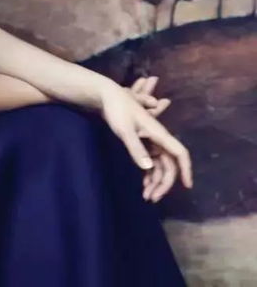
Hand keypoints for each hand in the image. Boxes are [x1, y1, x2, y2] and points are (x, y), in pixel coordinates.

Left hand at [96, 80, 192, 199]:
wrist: (107, 96)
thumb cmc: (117, 110)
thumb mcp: (125, 130)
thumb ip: (136, 148)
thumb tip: (148, 167)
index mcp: (158, 133)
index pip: (179, 152)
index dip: (186, 168)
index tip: (187, 186)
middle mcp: (158, 138)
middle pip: (169, 164)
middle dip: (163, 183)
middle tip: (151, 199)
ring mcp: (150, 140)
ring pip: (160, 165)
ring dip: (156, 182)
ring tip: (146, 196)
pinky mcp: (142, 141)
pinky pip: (151, 161)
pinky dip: (149, 174)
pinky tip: (144, 185)